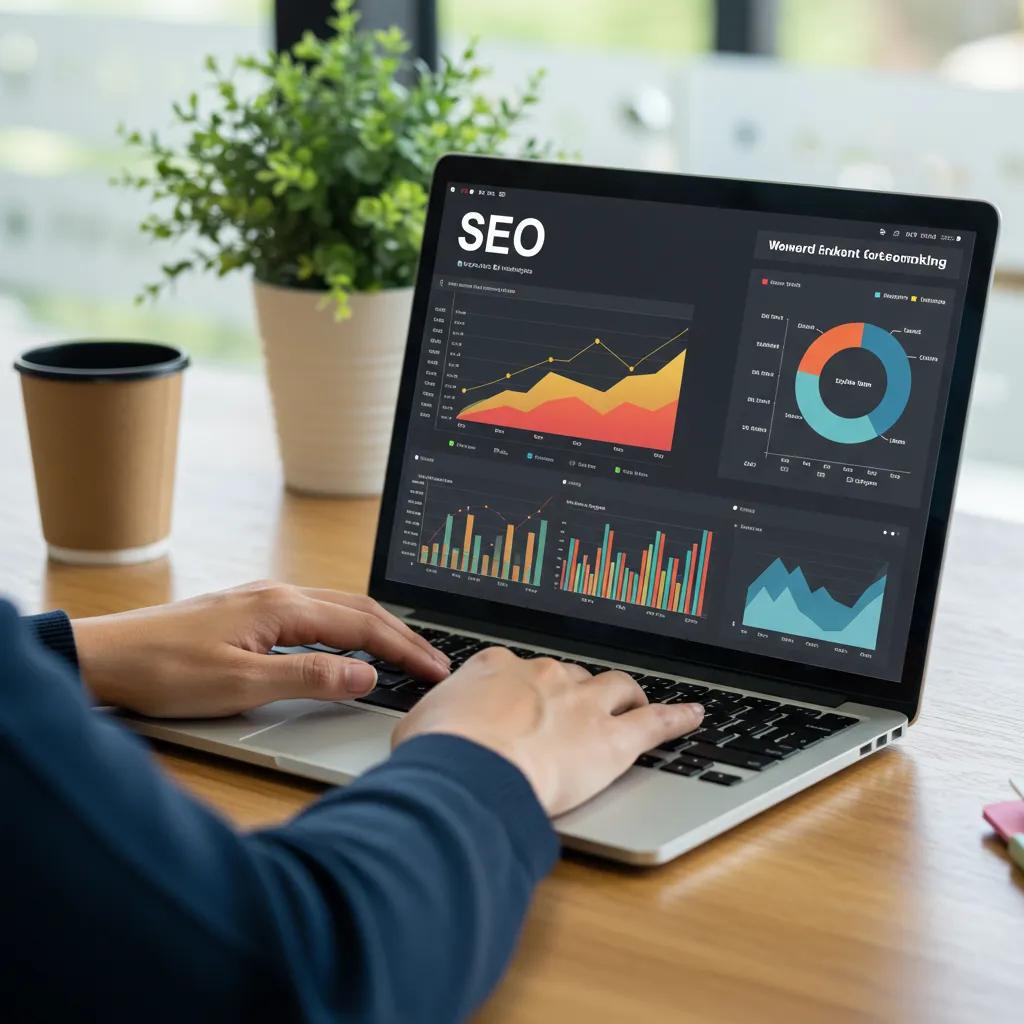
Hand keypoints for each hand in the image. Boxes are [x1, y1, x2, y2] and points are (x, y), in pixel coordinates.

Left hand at [71, 581, 449, 717]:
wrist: (105, 657)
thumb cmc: (163, 671)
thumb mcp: (241, 685)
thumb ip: (309, 678)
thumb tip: (365, 673)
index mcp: (282, 607)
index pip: (362, 626)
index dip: (406, 649)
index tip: (437, 669)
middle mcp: (278, 594)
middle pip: (358, 608)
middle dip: (402, 634)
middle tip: (436, 661)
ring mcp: (263, 599)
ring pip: (339, 607)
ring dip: (377, 629)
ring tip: (407, 652)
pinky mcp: (250, 611)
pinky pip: (317, 613)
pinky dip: (349, 628)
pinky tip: (350, 643)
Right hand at [393, 648, 703, 816]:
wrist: (470, 769)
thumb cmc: (439, 752)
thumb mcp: (418, 727)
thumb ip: (435, 720)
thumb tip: (430, 731)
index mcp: (498, 667)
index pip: (521, 669)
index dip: (527, 687)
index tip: (526, 698)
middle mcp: (545, 675)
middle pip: (571, 676)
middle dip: (574, 693)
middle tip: (574, 713)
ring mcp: (582, 703)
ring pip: (616, 687)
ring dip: (625, 697)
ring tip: (634, 705)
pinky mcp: (612, 739)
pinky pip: (656, 722)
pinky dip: (677, 718)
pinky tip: (694, 715)